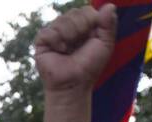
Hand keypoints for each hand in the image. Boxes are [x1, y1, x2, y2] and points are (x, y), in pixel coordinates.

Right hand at [36, 3, 116, 121]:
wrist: (73, 84)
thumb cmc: (89, 67)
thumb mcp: (105, 45)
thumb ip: (109, 24)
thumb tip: (110, 5)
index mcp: (84, 26)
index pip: (86, 10)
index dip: (90, 22)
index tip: (90, 38)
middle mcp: (69, 27)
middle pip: (74, 12)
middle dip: (80, 29)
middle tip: (78, 46)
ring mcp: (55, 33)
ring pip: (61, 20)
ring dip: (69, 36)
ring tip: (68, 50)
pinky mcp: (42, 42)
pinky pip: (48, 31)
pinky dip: (56, 41)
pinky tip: (59, 51)